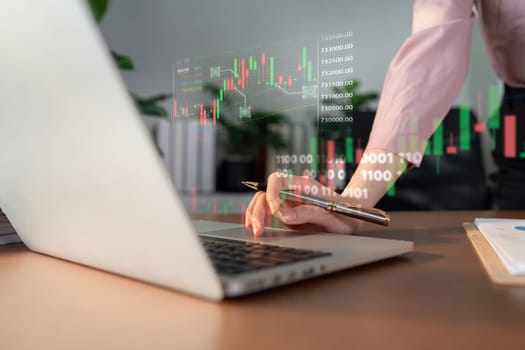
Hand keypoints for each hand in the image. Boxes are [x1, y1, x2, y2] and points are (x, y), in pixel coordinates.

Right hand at [244, 173, 362, 235]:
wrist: (352, 218)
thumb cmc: (345, 213)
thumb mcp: (331, 215)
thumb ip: (309, 213)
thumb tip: (284, 215)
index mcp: (302, 185)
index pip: (278, 180)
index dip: (271, 193)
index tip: (273, 209)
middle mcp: (292, 191)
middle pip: (265, 193)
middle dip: (258, 209)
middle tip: (258, 229)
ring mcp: (288, 202)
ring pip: (263, 202)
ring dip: (255, 214)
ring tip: (255, 230)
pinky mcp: (286, 213)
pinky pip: (267, 213)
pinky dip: (259, 219)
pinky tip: (256, 228)